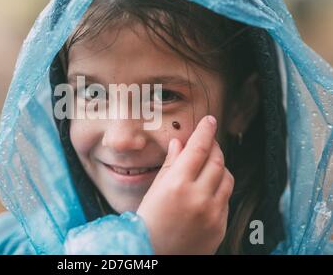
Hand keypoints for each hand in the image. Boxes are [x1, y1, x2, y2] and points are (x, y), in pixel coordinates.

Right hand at [137, 115, 233, 254]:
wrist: (154, 254)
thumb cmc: (148, 222)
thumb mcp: (154, 190)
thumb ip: (170, 164)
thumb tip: (179, 143)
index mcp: (177, 185)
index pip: (198, 148)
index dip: (205, 131)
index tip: (210, 120)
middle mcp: (198, 197)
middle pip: (217, 160)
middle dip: (214, 146)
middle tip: (209, 141)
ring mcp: (213, 213)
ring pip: (227, 178)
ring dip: (220, 167)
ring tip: (207, 166)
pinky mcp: (220, 226)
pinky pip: (226, 198)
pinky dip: (219, 188)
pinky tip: (207, 190)